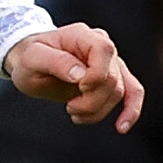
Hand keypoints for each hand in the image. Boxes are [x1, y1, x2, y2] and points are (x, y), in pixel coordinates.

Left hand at [4, 23, 145, 133]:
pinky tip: (122, 127)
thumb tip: (81, 75)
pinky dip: (131, 110)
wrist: (31, 63)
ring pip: (119, 91)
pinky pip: (133, 92)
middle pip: (112, 78)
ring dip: (97, 110)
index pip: (104, 50)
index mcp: (82, 36)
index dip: (96, 74)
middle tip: (69, 108)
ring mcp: (110, 62)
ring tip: (73, 112)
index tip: (79, 87)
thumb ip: (56, 62)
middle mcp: (101, 45)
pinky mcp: (112, 78)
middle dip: (91, 101)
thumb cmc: (29, 58)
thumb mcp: (33, 59)